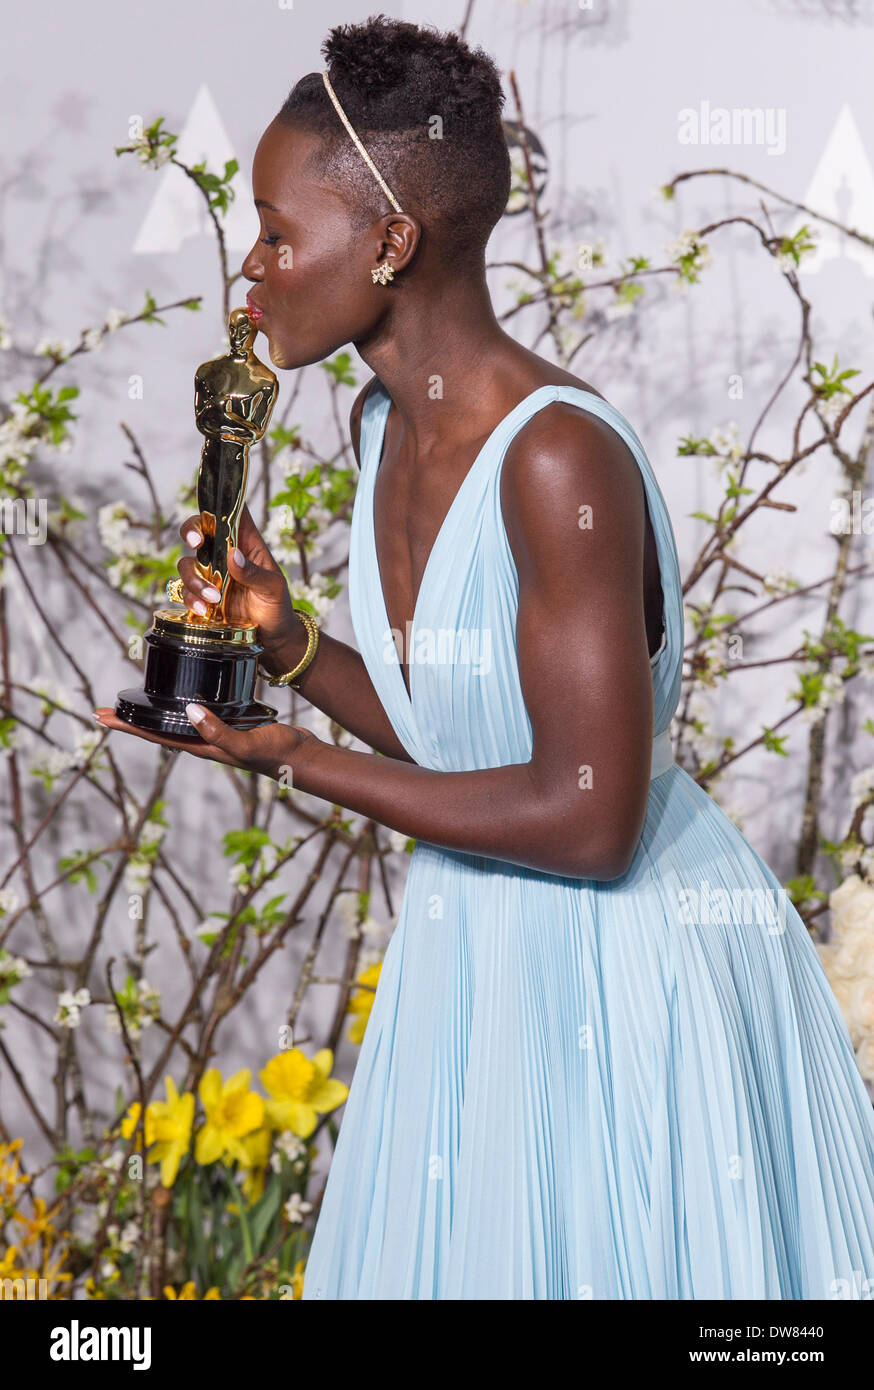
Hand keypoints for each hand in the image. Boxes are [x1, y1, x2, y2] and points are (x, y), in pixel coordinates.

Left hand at [93, 702, 323, 780]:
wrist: (302, 757)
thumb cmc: (276, 753)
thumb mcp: (246, 743)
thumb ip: (218, 732)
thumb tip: (189, 711)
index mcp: (201, 747)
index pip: (155, 736)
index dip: (127, 727)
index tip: (102, 717)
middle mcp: (203, 741)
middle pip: (157, 730)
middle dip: (130, 721)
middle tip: (103, 711)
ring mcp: (215, 733)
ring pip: (175, 721)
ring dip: (152, 714)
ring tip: (134, 703)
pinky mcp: (229, 722)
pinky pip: (197, 712)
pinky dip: (182, 704)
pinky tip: (183, 695)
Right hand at [177, 504, 299, 660]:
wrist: (272, 638)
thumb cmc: (278, 606)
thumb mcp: (273, 588)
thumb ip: (255, 572)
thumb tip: (233, 555)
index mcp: (246, 543)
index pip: (232, 512)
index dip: (221, 500)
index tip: (211, 502)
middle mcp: (224, 554)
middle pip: (199, 530)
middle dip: (191, 531)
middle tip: (195, 543)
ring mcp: (210, 575)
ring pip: (188, 564)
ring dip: (195, 579)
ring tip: (213, 598)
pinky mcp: (202, 597)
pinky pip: (185, 592)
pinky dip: (191, 599)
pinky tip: (206, 610)